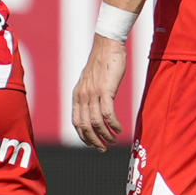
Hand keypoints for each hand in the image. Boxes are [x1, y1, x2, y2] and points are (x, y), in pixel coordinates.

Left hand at [71, 35, 129, 150]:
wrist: (108, 45)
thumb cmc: (103, 63)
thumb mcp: (91, 81)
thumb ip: (91, 95)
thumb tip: (96, 109)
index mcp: (77, 95)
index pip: (76, 122)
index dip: (84, 137)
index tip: (93, 145)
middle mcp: (82, 96)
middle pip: (84, 126)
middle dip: (94, 141)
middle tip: (104, 149)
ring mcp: (93, 93)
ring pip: (96, 122)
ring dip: (105, 135)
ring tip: (114, 140)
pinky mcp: (105, 90)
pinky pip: (107, 114)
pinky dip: (113, 125)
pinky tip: (119, 129)